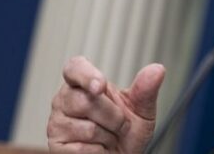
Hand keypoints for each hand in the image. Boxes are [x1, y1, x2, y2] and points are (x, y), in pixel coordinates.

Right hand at [47, 56, 165, 152]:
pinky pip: (83, 149)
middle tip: (120, 124)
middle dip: (114, 117)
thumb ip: (146, 91)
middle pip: (85, 101)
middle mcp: (66, 100)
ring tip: (109, 137)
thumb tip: (156, 69)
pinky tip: (100, 150)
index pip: (75, 68)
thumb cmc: (127, 133)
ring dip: (109, 136)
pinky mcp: (56, 146)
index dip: (85, 75)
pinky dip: (100, 151)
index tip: (101, 86)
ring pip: (87, 128)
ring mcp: (57, 123)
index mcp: (85, 83)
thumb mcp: (142, 110)